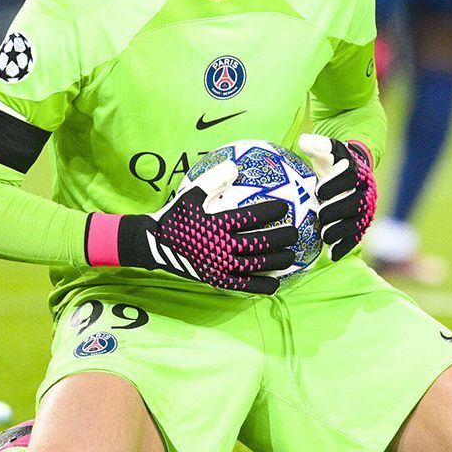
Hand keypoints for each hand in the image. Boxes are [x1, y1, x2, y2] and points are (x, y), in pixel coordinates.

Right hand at [85, 161, 298, 294]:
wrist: (156, 244)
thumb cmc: (176, 216)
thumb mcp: (191, 194)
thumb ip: (213, 180)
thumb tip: (234, 166)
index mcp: (217, 223)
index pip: (252, 217)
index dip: (272, 211)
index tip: (285, 207)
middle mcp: (222, 246)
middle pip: (260, 243)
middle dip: (282, 238)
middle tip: (295, 233)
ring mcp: (220, 265)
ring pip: (256, 264)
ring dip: (277, 260)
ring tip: (292, 256)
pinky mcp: (217, 279)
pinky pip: (244, 285)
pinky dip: (261, 284)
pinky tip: (275, 283)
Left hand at [298, 134, 375, 260]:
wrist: (352, 172)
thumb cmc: (334, 162)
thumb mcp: (327, 151)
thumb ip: (317, 146)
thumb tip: (304, 141)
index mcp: (357, 171)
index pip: (351, 176)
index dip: (336, 183)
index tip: (318, 191)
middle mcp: (365, 191)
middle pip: (355, 203)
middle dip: (337, 210)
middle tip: (320, 215)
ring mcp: (365, 209)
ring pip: (358, 223)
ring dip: (341, 231)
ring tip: (324, 236)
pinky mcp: (361, 224)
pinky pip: (356, 237)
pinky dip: (345, 246)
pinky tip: (331, 255)